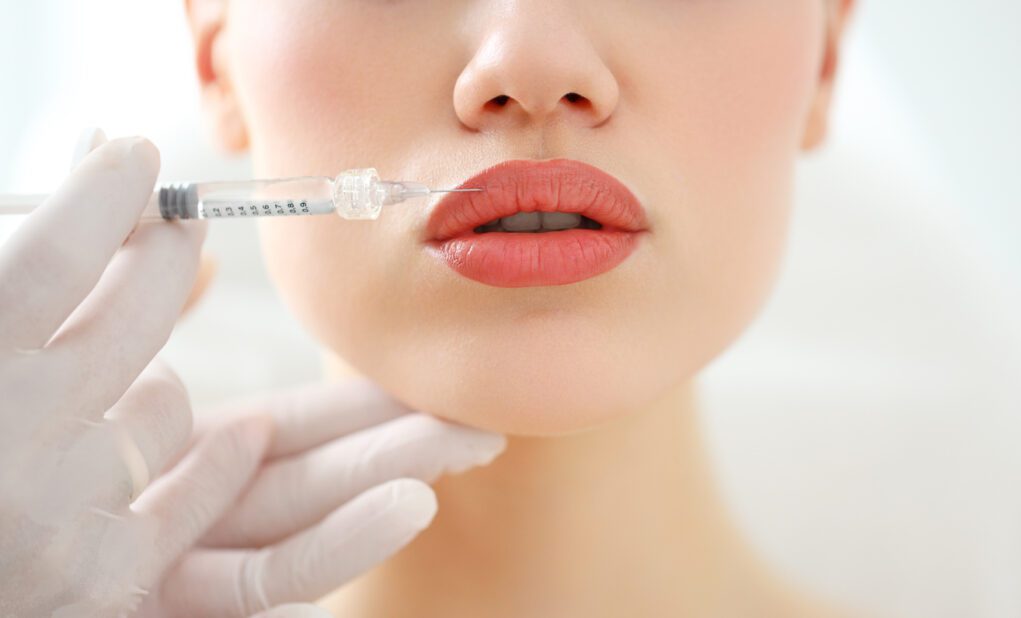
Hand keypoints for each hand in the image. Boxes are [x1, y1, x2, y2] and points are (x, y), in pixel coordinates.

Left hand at [0, 129, 505, 617]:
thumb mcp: (0, 311)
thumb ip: (63, 253)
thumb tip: (132, 167)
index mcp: (114, 432)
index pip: (242, 401)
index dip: (338, 385)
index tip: (405, 354)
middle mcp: (137, 496)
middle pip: (286, 460)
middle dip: (383, 426)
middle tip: (472, 398)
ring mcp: (139, 555)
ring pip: (286, 515)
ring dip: (385, 477)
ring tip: (472, 440)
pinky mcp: (135, 603)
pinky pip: (250, 588)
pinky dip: (334, 552)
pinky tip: (410, 504)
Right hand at [0, 129, 212, 615]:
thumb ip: (15, 278)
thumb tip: (100, 162)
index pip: (47, 262)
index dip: (100, 196)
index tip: (136, 155)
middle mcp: (5, 443)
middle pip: (131, 319)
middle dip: (160, 254)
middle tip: (179, 220)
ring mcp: (59, 521)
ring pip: (165, 406)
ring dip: (152, 385)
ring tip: (124, 381)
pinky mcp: (108, 581)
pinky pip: (200, 490)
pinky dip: (218, 464)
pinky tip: (246, 435)